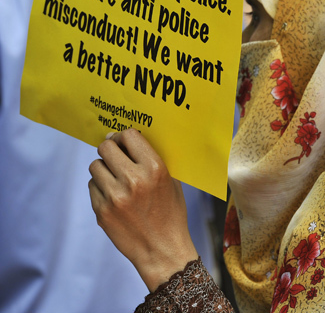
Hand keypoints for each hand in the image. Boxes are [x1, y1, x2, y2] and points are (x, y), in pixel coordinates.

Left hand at [88, 129, 197, 290]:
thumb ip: (152, 159)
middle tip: (115, 156)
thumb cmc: (170, 212)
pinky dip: (101, 187)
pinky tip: (115, 196)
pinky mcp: (102, 211)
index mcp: (154, 168)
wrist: (162, 249)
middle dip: (110, 149)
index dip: (124, 136)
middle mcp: (133, 180)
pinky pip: (92, 186)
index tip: (123, 142)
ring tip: (116, 179)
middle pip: (106, 147)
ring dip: (104, 169)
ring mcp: (115, 196)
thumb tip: (128, 139)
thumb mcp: (172, 181)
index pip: (128, 136)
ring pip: (95, 166)